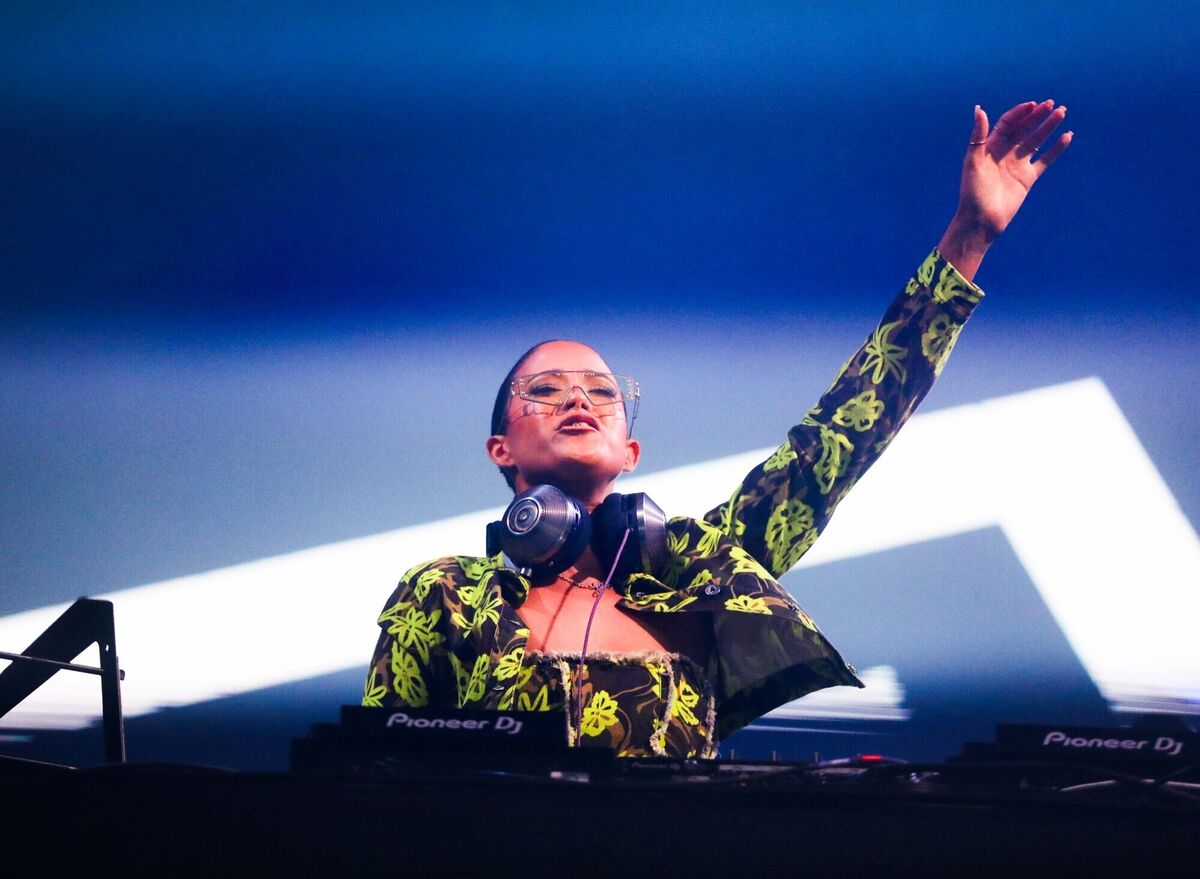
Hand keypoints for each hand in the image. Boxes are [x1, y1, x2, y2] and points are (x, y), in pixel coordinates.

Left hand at [939, 100, 1072, 280]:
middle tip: (1052, 104)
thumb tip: (979, 109)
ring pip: (1036, 141)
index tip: (1033, 105)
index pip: (1008, 123)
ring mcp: (1017, 165)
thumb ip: (978, 135)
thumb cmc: (972, 191)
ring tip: (1062, 112)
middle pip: (1024, 129)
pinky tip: (1067, 136)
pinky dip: (1056, 149)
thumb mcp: (973, 161)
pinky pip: (1045, 160)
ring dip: (1049, 127)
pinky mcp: (1028, 178)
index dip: (1020, 113)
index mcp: (990, 147)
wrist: (982, 219)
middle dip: (1038, 116)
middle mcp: (1004, 153)